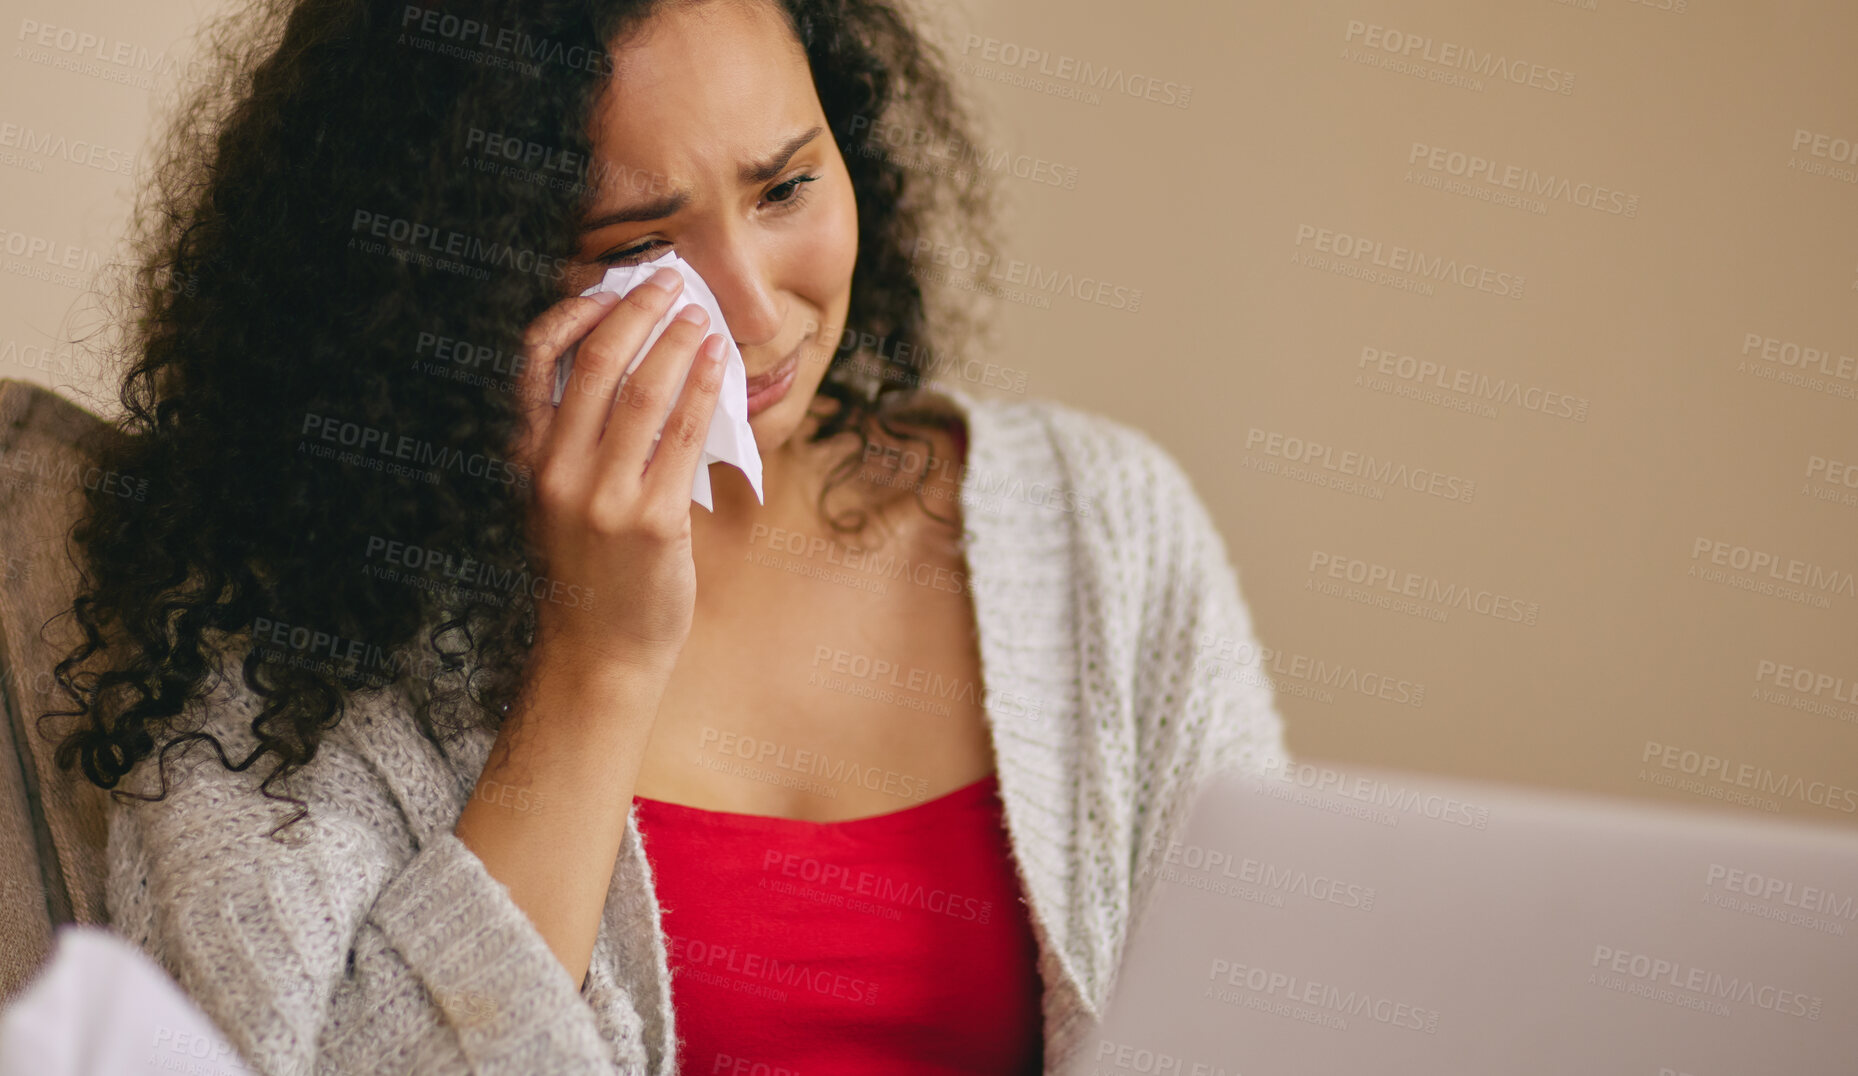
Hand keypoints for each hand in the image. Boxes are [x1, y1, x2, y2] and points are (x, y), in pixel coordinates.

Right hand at [509, 267, 727, 674]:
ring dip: (676, 340)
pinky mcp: (652, 520)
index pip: (534, 361)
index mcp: (527, 459)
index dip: (573, 312)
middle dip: (637, 309)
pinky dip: (703, 388)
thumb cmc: (588, 575)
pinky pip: (683, 436)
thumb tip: (631, 371)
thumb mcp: (559, 501)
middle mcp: (557, 471)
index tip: (608, 285)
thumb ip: (577, 443)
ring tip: (699, 314)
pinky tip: (718, 363)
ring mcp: (603, 497)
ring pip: (644, 391)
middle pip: (597, 363)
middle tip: (669, 279)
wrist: (598, 654)